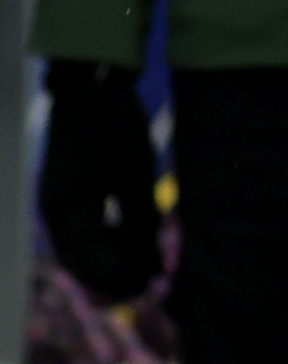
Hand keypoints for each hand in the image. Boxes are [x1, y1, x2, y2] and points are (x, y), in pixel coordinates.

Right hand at [38, 61, 160, 302]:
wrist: (88, 86)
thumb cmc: (113, 125)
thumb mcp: (135, 172)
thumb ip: (142, 218)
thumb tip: (153, 261)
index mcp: (66, 211)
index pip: (91, 264)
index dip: (124, 277)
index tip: (158, 276)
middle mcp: (55, 215)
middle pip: (83, 265)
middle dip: (119, 276)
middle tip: (157, 276)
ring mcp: (58, 207)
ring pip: (82, 253)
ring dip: (114, 261)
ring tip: (152, 259)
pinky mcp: (67, 197)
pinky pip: (84, 234)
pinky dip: (108, 242)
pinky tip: (137, 238)